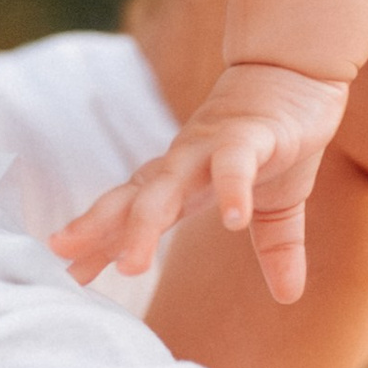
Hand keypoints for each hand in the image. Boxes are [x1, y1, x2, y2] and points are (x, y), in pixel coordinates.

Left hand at [53, 61, 351, 306]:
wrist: (297, 70)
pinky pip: (234, 164)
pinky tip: (233, 222)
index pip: (131, 214)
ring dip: (144, 225)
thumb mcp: (276, 205)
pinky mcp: (250, 136)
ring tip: (131, 267)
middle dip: (100, 234)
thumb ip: (275, 250)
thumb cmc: (275, 136)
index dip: (101, 242)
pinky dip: (232, 190)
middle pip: (133, 202)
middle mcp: (184, 165)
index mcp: (182, 182)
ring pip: (168, 188)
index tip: (70, 275)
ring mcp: (211, 148)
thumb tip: (291, 296)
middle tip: (70, 270)